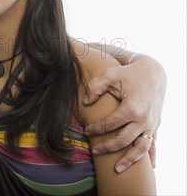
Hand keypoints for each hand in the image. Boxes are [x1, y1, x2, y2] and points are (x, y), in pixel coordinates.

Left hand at [83, 55, 165, 172]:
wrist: (153, 72)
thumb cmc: (128, 73)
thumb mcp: (109, 75)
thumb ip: (94, 88)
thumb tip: (86, 103)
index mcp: (132, 108)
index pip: (110, 124)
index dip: (96, 128)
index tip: (86, 130)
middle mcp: (144, 119)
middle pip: (124, 140)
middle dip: (107, 147)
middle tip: (94, 150)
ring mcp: (152, 124)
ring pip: (141, 148)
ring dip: (130, 159)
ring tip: (118, 169)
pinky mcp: (156, 125)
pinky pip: (153, 144)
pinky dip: (150, 156)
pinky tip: (149, 168)